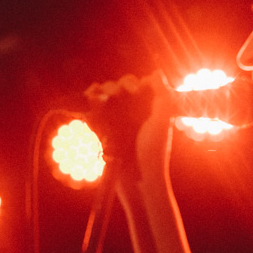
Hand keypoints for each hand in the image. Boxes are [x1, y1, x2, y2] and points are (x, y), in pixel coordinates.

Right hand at [83, 70, 176, 184]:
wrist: (138, 180)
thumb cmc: (154, 151)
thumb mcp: (162, 120)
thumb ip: (162, 94)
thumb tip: (154, 72)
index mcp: (148, 108)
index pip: (136, 84)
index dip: (132, 84)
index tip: (134, 92)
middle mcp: (132, 112)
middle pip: (118, 88)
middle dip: (115, 88)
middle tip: (116, 97)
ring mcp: (116, 121)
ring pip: (103, 97)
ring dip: (101, 92)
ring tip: (101, 98)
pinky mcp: (102, 131)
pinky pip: (92, 111)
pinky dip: (90, 102)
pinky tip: (91, 100)